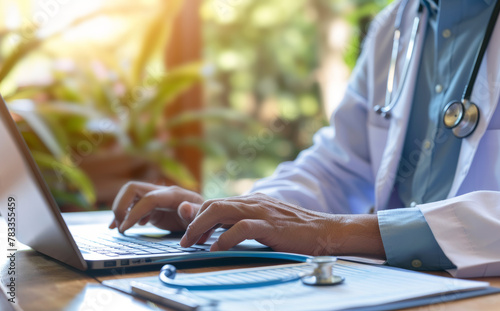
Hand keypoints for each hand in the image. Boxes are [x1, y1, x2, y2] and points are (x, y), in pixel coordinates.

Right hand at [109, 182, 203, 232]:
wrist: (206, 216)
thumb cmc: (205, 216)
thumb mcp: (202, 217)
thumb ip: (194, 213)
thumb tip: (184, 207)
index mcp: (173, 194)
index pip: (148, 198)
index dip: (133, 212)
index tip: (124, 228)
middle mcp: (162, 192)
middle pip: (132, 188)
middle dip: (120, 205)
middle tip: (119, 226)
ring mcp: (156, 199)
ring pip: (130, 195)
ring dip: (120, 209)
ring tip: (118, 228)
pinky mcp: (153, 208)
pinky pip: (133, 205)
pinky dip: (125, 215)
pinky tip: (122, 227)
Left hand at [180, 193, 342, 254]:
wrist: (325, 230)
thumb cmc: (296, 231)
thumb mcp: (265, 224)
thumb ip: (243, 223)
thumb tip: (220, 231)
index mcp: (251, 201)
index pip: (216, 203)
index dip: (198, 218)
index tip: (190, 236)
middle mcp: (253, 201)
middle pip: (213, 204)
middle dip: (193, 222)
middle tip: (184, 241)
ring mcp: (261, 211)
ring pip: (221, 210)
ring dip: (201, 227)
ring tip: (192, 243)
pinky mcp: (270, 225)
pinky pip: (241, 227)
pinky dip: (225, 238)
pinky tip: (217, 249)